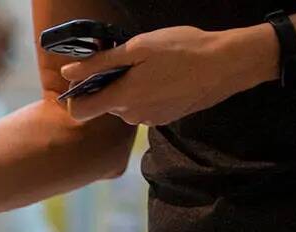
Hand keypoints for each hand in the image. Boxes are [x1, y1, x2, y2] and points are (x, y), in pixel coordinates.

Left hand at [61, 24, 277, 125]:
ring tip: (152, 67)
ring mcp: (149, 120)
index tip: (87, 78)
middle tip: (130, 61)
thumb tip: (68, 72)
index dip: (77, 95)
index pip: (79, 112)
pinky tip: (165, 78)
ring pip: (126, 106)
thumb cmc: (183, 50)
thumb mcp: (138, 48)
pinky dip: (147, 94)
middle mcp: (132, 115)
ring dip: (131, 88)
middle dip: (110, 84)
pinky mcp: (164, 119)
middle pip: (105, 104)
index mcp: (122, 99)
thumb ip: (100, 63)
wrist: (226, 65)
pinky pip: (144, 108)